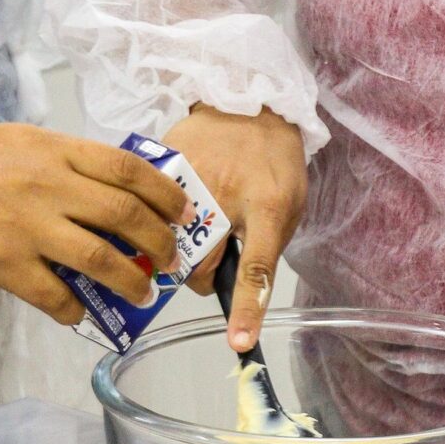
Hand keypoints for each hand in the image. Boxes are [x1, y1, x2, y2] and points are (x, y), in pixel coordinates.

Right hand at [0, 124, 187, 326]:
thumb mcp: (17, 142)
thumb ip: (63, 161)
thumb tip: (111, 188)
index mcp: (53, 149)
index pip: (128, 169)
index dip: (164, 193)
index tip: (181, 211)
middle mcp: (47, 186)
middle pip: (127, 216)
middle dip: (160, 243)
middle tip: (169, 258)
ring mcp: (27, 229)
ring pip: (103, 260)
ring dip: (132, 282)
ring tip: (141, 291)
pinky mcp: (4, 267)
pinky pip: (57, 296)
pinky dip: (76, 309)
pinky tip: (80, 311)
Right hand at [165, 106, 306, 351]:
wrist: (251, 101)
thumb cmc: (275, 160)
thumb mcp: (290, 203)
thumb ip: (268, 244)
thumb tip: (243, 287)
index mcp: (267, 206)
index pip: (258, 267)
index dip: (248, 308)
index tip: (239, 342)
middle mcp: (228, 194)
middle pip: (201, 265)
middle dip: (204, 277)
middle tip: (212, 263)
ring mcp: (194, 178)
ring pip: (173, 243)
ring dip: (179, 251)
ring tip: (190, 236)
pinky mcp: (169, 163)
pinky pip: (154, 207)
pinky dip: (159, 217)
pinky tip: (170, 208)